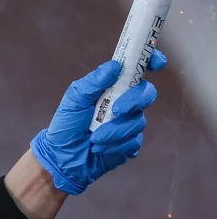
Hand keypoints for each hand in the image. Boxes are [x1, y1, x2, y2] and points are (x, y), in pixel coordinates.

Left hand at [29, 53, 164, 195]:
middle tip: (117, 110)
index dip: (152, 61)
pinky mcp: (130, 143)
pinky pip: (134, 141)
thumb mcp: (74, 100)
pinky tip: (100, 148)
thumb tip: (114, 66)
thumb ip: (92, 83)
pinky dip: (116, 145)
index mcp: (113, 87)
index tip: (157, 63)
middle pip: (146, 94)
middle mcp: (125, 102)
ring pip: (138, 121)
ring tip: (94, 138)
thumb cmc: (67, 124)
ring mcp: (129, 123)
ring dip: (115, 130)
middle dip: (134, 101)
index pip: (138, 69)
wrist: (62, 156)